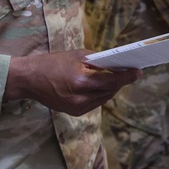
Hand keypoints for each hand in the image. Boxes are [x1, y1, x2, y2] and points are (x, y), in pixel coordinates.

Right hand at [6, 49, 140, 115]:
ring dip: (111, 88)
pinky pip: (95, 103)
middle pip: (111, 90)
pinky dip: (101, 94)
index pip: (112, 80)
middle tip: (129, 71)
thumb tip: (117, 63)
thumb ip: (99, 61)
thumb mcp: (78, 55)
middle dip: (120, 81)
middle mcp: (81, 97)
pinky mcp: (75, 112)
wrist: (31, 79)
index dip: (127, 76)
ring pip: (105, 98)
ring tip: (116, 78)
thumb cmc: (54, 63)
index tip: (138, 72)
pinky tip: (101, 86)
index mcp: (82, 81)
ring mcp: (78, 107)